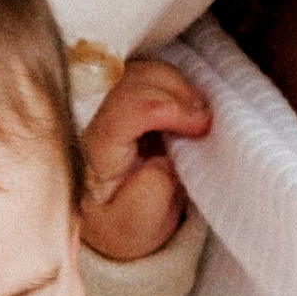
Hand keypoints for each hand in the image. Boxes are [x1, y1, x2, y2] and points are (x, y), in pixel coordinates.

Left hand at [79, 58, 212, 260]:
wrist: (110, 219)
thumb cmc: (122, 223)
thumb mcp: (135, 227)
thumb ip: (150, 197)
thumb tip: (166, 161)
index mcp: (92, 150)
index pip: (126, 107)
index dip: (170, 108)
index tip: (200, 128)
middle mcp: (91, 117)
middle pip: (136, 78)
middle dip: (178, 93)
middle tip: (204, 124)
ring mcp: (105, 101)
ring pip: (144, 68)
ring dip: (179, 86)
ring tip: (198, 119)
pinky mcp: (120, 95)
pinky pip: (149, 72)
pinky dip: (175, 84)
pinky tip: (187, 110)